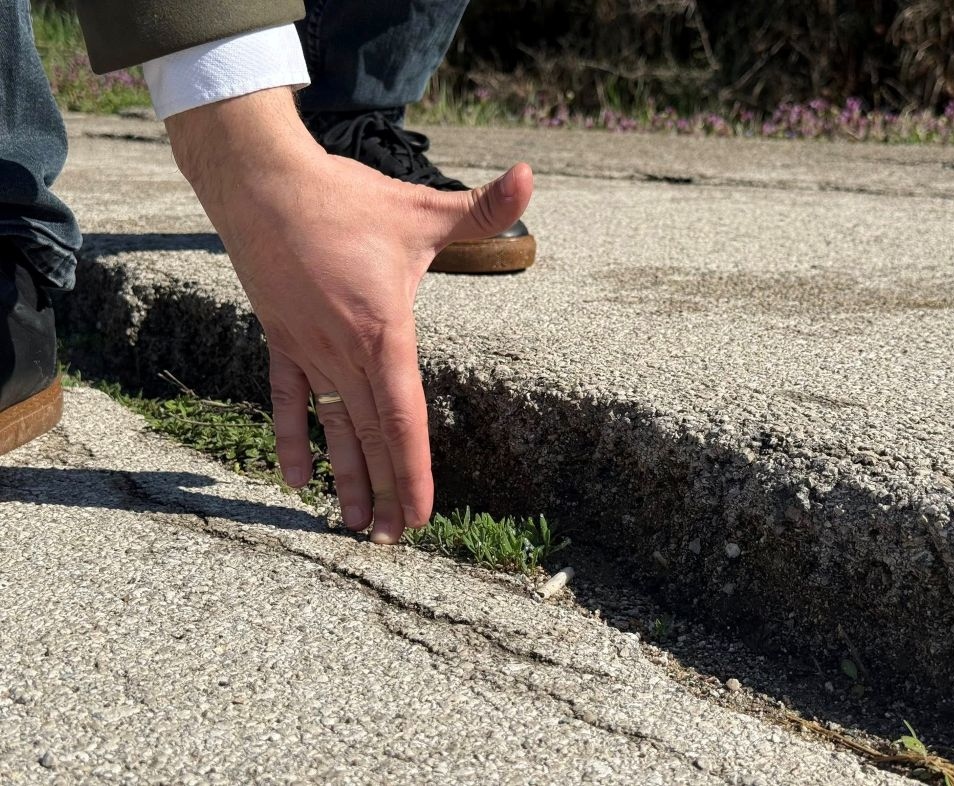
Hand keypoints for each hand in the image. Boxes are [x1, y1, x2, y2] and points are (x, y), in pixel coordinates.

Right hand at [165, 88, 532, 542]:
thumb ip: (482, 208)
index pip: (403, 420)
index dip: (413, 473)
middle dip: (386, 491)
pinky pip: (287, 401)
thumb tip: (530, 176)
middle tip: (395, 539)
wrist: (261, 183)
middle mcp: (343, 353)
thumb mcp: (420, 209)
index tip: (420, 517)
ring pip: (333, 427)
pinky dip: (293, 439)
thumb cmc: (345, 199)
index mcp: (383, 332)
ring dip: (346, 477)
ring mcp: (309, 350)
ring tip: (354, 525)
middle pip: (371, 436)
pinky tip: (298, 480)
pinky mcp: (283, 340)